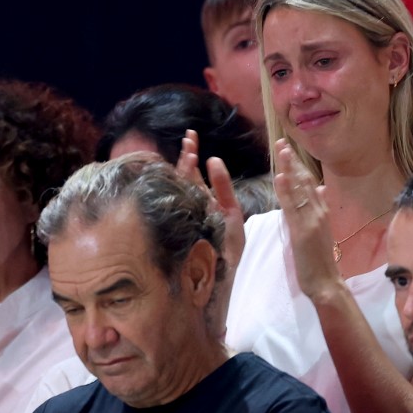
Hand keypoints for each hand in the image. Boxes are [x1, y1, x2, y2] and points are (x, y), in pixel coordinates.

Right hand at [177, 130, 245, 269]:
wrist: (225, 276)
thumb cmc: (229, 249)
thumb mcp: (232, 213)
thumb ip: (223, 187)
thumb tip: (213, 159)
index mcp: (202, 203)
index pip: (194, 175)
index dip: (191, 156)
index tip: (191, 136)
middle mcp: (191, 207)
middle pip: (185, 177)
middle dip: (186, 156)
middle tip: (188, 138)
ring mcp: (186, 217)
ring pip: (180, 187)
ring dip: (185, 167)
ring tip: (190, 149)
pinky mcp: (185, 227)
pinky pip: (180, 202)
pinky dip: (184, 185)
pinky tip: (188, 169)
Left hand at [274, 140, 344, 302]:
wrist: (328, 283)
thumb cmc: (321, 262)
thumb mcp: (322, 231)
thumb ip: (320, 209)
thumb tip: (323, 188)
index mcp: (322, 212)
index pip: (310, 184)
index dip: (299, 166)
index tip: (289, 150)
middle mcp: (319, 212)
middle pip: (305, 182)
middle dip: (293, 161)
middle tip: (282, 142)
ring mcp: (312, 221)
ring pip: (300, 190)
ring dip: (290, 169)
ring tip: (281, 150)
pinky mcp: (303, 231)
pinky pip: (293, 208)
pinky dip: (286, 191)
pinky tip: (281, 176)